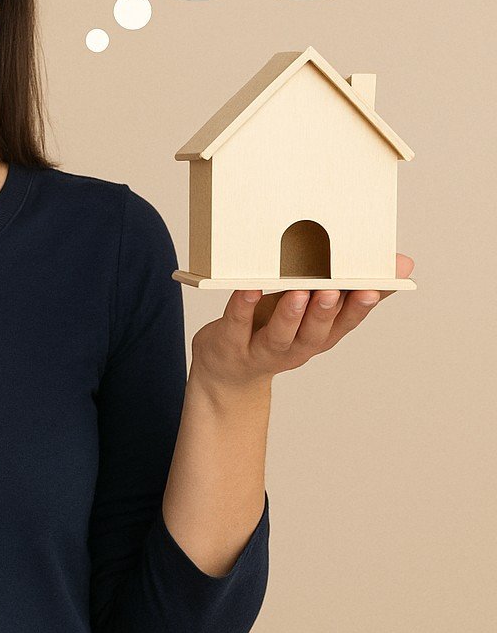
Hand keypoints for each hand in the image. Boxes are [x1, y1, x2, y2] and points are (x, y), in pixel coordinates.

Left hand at [189, 253, 414, 393]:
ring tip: (298, 292)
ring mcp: (263, 349)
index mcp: (319, 336)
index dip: (358, 308)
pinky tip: (247, 289)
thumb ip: (350, 286)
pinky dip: (242, 308)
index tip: (373, 288)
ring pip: (281, 335)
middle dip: (327, 311)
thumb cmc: (275, 326)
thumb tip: (404, 263)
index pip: (345, 323)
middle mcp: (296, 348)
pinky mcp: (230, 343)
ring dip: (291, 314)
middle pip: (315, 333)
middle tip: (336, 289)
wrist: (228, 370)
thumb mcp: (314, 307)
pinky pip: (237, 325)